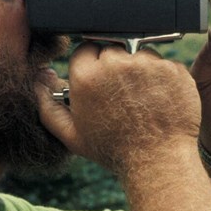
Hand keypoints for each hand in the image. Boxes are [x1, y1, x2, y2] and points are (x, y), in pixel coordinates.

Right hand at [37, 42, 200, 173]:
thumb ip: (47, 106)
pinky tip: (158, 100)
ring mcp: (147, 64)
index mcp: (86, 76)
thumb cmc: (112, 150)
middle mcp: (115, 64)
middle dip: (114, 67)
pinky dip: (161, 79)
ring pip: (138, 55)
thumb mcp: (70, 134)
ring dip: (139, 71)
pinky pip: (163, 64)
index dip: (92, 67)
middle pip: (111, 49)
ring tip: (140, 100)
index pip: (85, 50)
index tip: (99, 83)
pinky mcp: (172, 69)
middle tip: (120, 95)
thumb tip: (38, 82)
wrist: (156, 160)